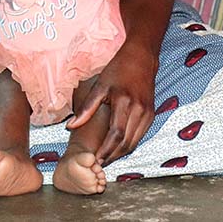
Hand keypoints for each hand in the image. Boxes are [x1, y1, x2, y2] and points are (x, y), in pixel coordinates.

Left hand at [65, 43, 156, 164]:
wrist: (141, 58)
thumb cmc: (118, 69)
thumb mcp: (99, 86)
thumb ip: (86, 108)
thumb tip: (70, 126)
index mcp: (124, 102)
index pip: (115, 135)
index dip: (106, 150)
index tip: (96, 159)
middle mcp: (139, 110)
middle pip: (126, 143)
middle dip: (113, 156)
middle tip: (100, 163)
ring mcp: (147, 113)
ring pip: (135, 142)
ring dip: (122, 153)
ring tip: (107, 158)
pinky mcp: (151, 114)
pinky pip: (141, 135)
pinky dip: (130, 144)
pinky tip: (119, 147)